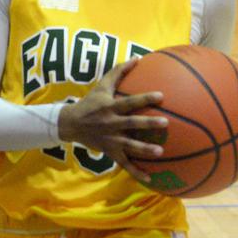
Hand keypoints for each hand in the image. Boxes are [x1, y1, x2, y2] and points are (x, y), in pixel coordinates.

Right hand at [57, 58, 166, 181]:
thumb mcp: (102, 86)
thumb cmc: (90, 102)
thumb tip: (137, 58)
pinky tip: (151, 179)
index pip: (130, 102)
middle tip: (165, 123)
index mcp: (110, 107)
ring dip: (144, 150)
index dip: (144, 98)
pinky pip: (125, 164)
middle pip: (132, 124)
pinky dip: (137, 172)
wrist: (71, 124)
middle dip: (148, 124)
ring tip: (160, 152)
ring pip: (130, 146)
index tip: (161, 95)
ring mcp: (111, 140)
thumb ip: (119, 72)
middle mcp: (111, 124)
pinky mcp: (110, 152)